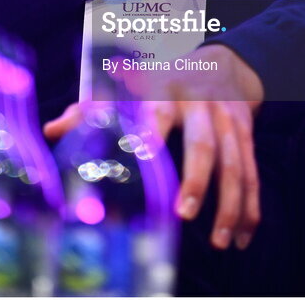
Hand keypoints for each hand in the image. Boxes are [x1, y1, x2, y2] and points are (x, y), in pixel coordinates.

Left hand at [44, 44, 264, 249]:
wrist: (221, 62)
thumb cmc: (164, 81)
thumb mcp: (132, 85)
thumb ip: (92, 107)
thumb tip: (52, 129)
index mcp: (165, 90)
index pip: (156, 115)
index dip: (149, 138)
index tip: (141, 163)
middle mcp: (200, 104)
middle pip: (203, 143)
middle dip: (196, 179)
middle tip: (184, 214)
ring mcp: (228, 119)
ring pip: (236, 163)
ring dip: (230, 204)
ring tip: (220, 241)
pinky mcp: (247, 134)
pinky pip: (253, 172)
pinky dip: (251, 206)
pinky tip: (242, 236)